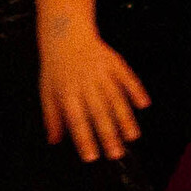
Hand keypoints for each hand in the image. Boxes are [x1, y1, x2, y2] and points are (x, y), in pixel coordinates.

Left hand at [38, 29, 148, 162]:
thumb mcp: (47, 91)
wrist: (66, 34)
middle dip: (108, 134)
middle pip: (99, 112)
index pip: (76, 120)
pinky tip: (144, 104)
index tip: (92, 157)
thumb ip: (52, 117)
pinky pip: (127, 77)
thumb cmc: (56, 66)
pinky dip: (136, 90)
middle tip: (116, 154)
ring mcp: (101, 71)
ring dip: (125, 118)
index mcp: (67, 92)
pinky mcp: (114, 62)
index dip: (84, 139)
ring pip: (116, 97)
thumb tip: (54, 141)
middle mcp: (85, 83)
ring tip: (132, 136)